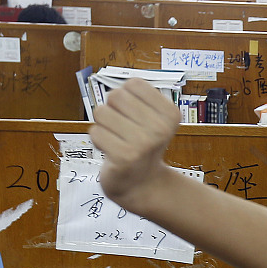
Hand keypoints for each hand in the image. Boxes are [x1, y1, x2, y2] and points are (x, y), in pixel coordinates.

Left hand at [88, 79, 181, 210]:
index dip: (127, 96)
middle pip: (115, 96)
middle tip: (123, 128)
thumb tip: (113, 93)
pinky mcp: (124, 157)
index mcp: (171, 114)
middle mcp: (161, 128)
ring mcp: (143, 143)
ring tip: (118, 140)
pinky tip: (112, 152)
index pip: (133, 84)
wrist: (142, 183)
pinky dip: (99, 142)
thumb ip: (136, 97)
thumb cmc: (142, 144)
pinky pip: (95, 132)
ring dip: (104, 126)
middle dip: (112, 109)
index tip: (135, 115)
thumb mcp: (152, 117)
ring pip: (101, 112)